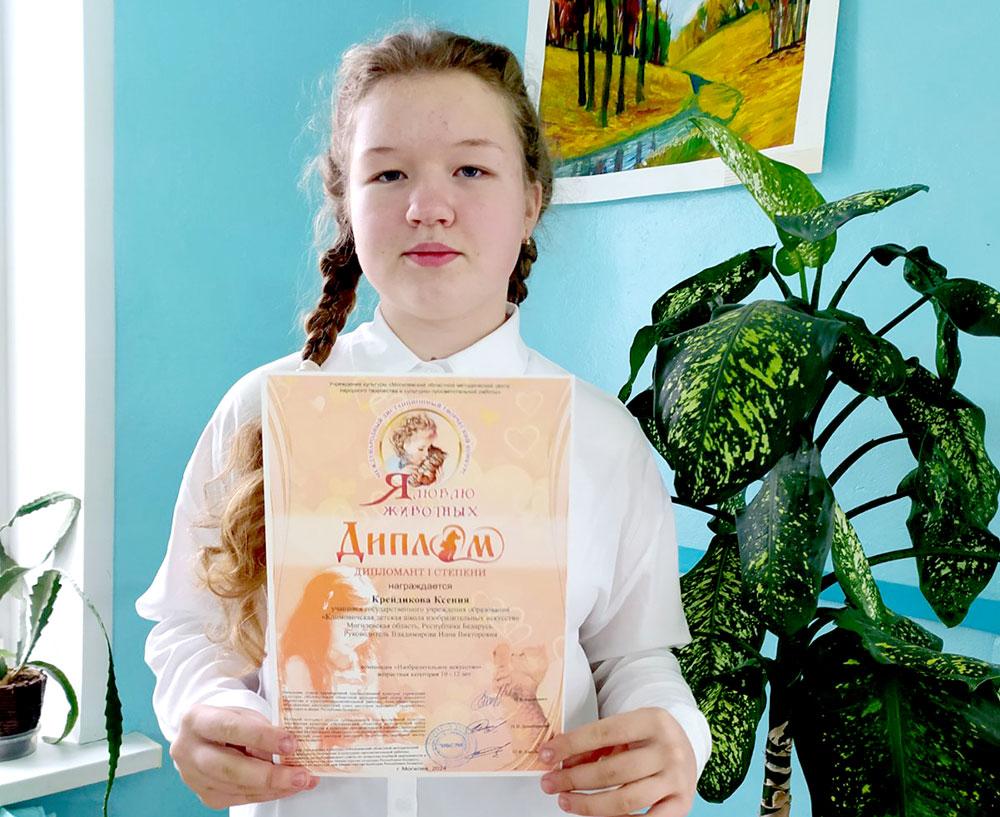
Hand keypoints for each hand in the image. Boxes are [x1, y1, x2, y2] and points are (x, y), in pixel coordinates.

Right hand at [170, 704, 318, 808]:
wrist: (202, 736)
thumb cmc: (226, 721)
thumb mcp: (242, 713)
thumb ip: (260, 728)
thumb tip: (290, 750)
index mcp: (197, 720)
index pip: (230, 728)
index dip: (261, 737)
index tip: (290, 743)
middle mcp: (189, 751)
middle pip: (229, 768)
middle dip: (269, 775)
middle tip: (300, 775)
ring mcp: (194, 777)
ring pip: (237, 788)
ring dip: (274, 787)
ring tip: (301, 781)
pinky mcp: (205, 795)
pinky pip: (240, 798)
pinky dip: (267, 793)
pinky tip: (286, 787)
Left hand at [537, 707, 695, 815]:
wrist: (687, 746)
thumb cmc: (647, 737)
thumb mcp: (624, 729)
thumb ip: (594, 745)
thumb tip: (561, 763)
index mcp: (652, 720)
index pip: (603, 733)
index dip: (570, 745)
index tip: (547, 755)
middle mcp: (668, 748)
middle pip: (613, 771)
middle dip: (575, 780)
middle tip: (550, 784)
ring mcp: (677, 777)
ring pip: (626, 801)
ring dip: (590, 805)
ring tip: (567, 801)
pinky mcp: (683, 803)